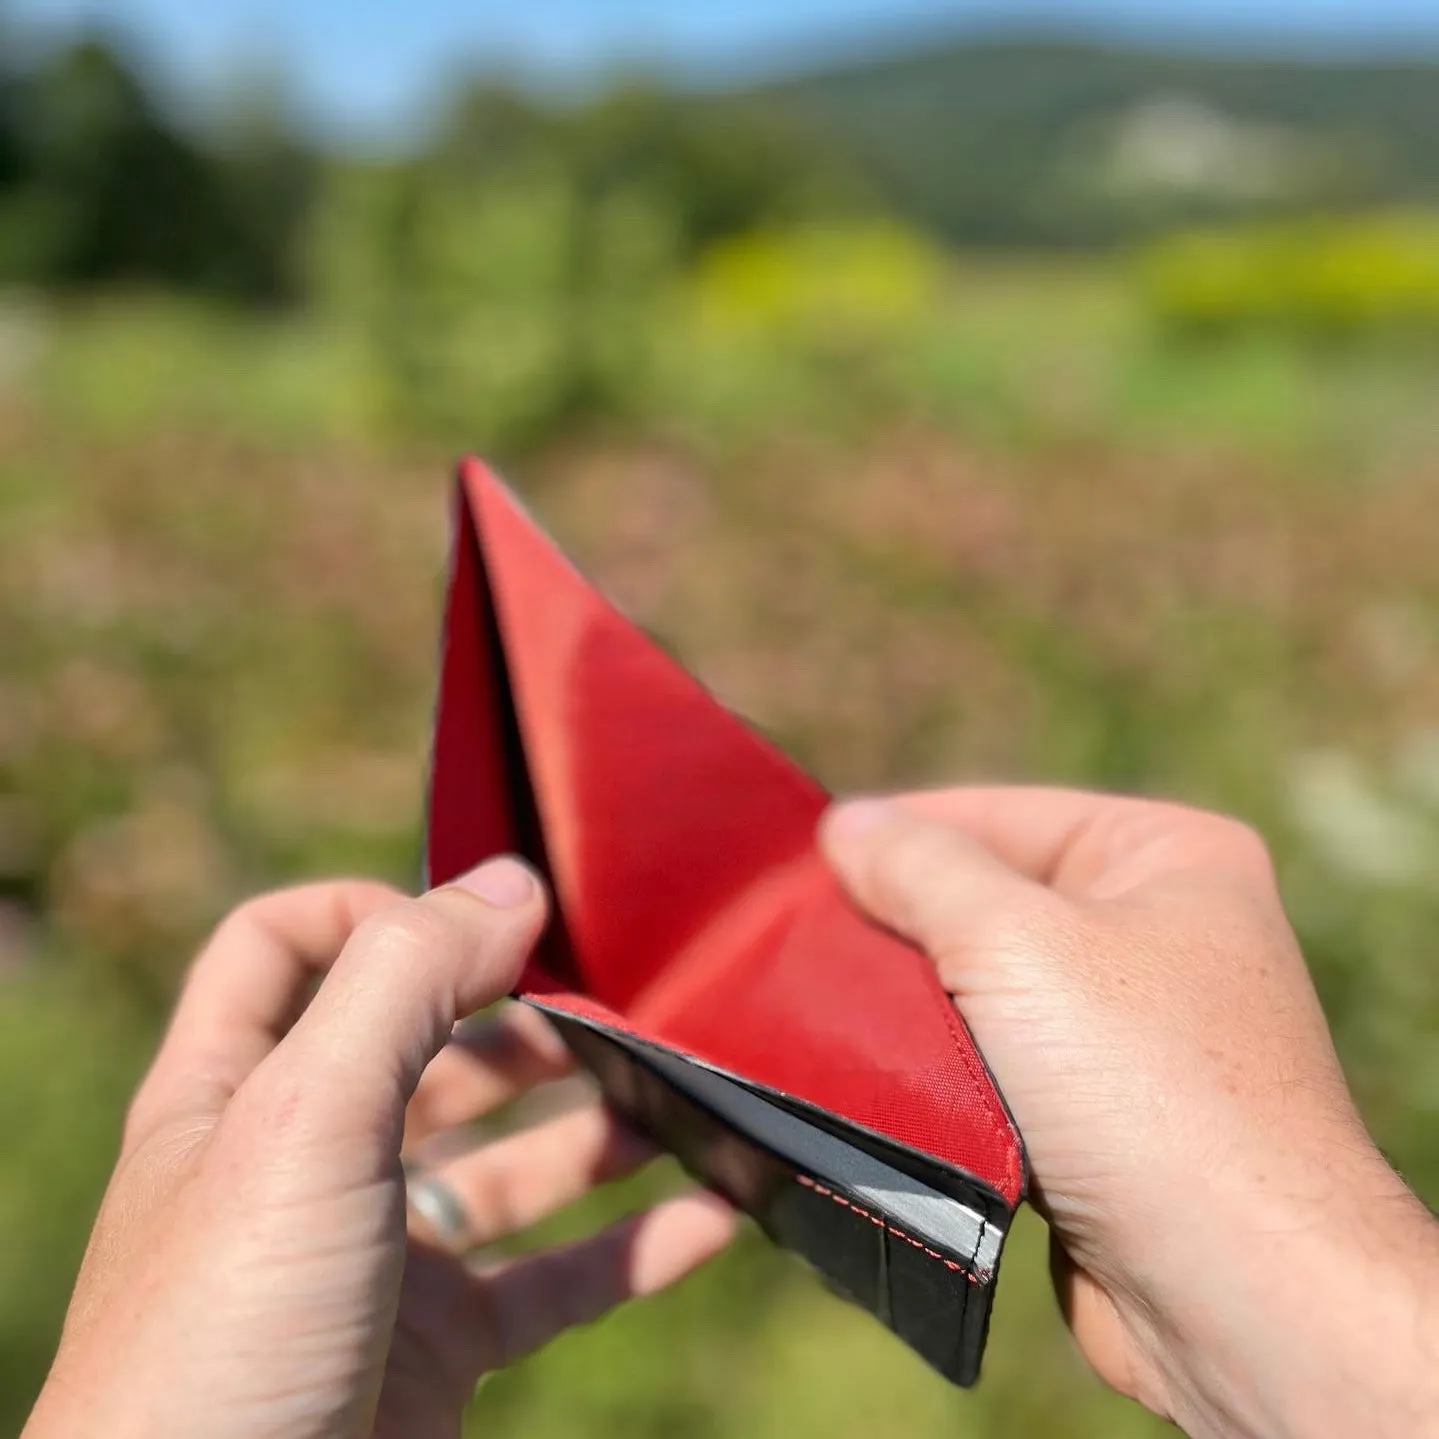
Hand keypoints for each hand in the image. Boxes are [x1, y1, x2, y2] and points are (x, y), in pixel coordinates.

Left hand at [24, 860, 733, 1438]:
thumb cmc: (223, 1334)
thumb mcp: (306, 1121)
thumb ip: (406, 982)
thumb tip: (513, 883)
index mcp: (234, 1090)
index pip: (282, 946)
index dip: (371, 908)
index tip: (478, 923)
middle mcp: (304, 1163)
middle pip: (426, 1051)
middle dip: (524, 1019)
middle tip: (626, 1001)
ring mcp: (373, 1260)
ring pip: (504, 1164)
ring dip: (595, 1125)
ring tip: (687, 1091)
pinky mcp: (435, 1350)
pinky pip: (554, 1281)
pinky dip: (634, 1246)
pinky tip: (714, 1215)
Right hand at [821, 789, 1438, 1438]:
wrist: (1239, 1294)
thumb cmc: (1144, 1090)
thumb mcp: (1015, 942)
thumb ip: (918, 867)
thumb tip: (845, 822)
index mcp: (1168, 857)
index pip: (1001, 814)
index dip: (899, 833)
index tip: (798, 861)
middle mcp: (1161, 931)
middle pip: (988, 900)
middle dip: (896, 925)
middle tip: (793, 940)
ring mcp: (1134, 1030)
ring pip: (983, 991)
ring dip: (909, 1007)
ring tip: (814, 1007)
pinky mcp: (1101, 1118)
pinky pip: (994, 1067)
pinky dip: (936, 1073)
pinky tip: (869, 1074)